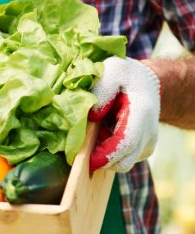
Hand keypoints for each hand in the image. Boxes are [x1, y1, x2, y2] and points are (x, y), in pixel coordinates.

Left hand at [88, 56, 160, 172]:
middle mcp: (149, 133)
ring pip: (122, 163)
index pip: (125, 143)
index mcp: (141, 114)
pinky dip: (110, 153)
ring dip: (105, 155)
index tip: (87, 160)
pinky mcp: (142, 150)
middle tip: (85, 143)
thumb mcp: (113, 70)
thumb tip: (92, 116)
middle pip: (123, 161)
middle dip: (100, 159)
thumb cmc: (125, 76)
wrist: (146, 83)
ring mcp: (147, 144)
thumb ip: (102, 89)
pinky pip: (123, 160)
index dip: (105, 155)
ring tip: (98, 131)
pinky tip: (105, 134)